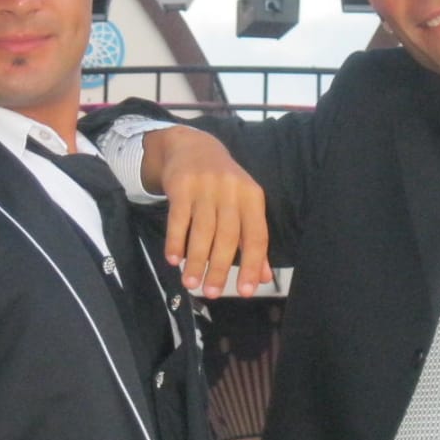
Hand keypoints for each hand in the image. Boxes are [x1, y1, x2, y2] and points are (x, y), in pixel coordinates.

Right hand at [145, 127, 271, 298]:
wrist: (193, 146)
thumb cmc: (224, 184)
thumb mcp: (244, 205)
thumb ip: (253, 240)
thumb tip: (265, 277)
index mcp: (253, 198)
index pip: (256, 236)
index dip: (254, 265)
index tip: (247, 292)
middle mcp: (231, 191)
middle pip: (227, 236)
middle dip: (220, 268)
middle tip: (211, 294)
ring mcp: (205, 187)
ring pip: (202, 231)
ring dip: (196, 260)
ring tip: (191, 283)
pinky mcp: (181, 185)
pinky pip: (178, 218)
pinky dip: (176, 241)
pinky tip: (173, 259)